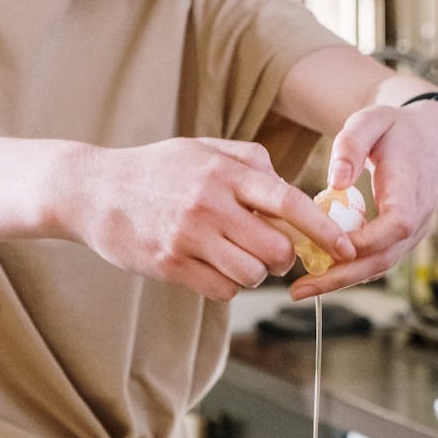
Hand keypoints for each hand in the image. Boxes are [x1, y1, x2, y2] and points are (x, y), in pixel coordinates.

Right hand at [66, 137, 356, 299]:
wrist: (92, 190)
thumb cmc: (156, 169)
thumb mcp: (202, 148)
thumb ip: (249, 161)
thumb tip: (290, 185)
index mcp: (223, 172)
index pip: (288, 202)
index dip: (323, 229)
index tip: (345, 248)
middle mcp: (209, 204)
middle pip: (276, 247)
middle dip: (284, 256)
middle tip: (273, 250)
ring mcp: (188, 237)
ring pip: (252, 273)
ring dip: (254, 272)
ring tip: (236, 257)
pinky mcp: (170, 264)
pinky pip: (221, 289)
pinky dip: (227, 285)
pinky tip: (212, 267)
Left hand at [289, 97, 437, 298]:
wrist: (432, 139)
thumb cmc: (396, 128)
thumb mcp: (371, 120)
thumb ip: (351, 144)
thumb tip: (335, 182)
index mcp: (412, 187)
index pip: (396, 224)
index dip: (365, 242)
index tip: (327, 248)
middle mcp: (419, 217)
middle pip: (385, 258)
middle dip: (343, 277)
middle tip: (301, 289)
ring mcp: (415, 232)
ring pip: (382, 265)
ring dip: (344, 279)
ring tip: (304, 288)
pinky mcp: (405, 239)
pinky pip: (380, 259)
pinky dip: (352, 269)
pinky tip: (322, 272)